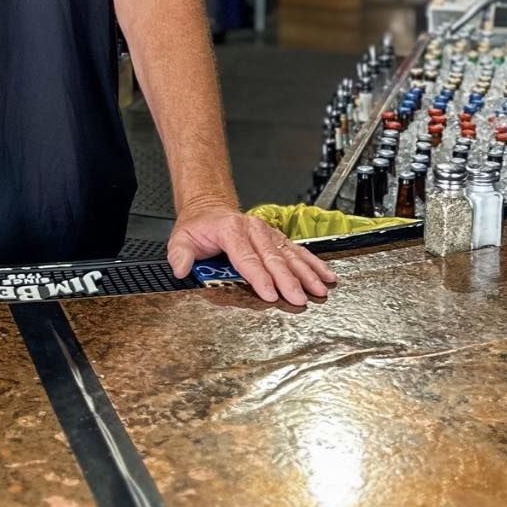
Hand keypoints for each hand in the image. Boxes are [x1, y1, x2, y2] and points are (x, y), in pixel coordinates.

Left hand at [166, 204, 335, 308]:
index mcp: (231, 230)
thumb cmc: (199, 227)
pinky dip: (313, 263)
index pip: (247, 258)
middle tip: (299, 298)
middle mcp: (253, 230)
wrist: (209, 208)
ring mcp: (267, 233)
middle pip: (273, 258)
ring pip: (290, 255)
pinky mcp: (277, 238)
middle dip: (289, 280)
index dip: (259, 277)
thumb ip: (180, 254)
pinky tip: (326, 275)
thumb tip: (180, 268)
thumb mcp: (181, 238)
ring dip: (307, 273)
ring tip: (320, 289)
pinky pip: (297, 251)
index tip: (270, 293)